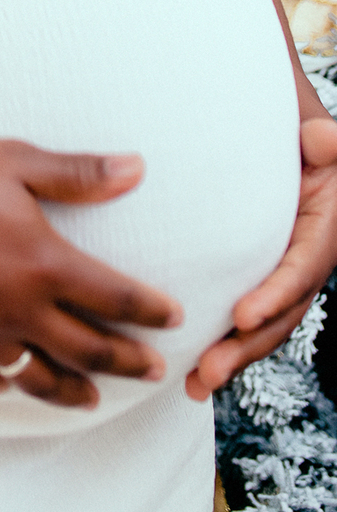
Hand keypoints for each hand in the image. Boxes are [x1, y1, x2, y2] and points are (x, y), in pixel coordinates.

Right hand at [0, 13, 178, 407]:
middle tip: (153, 369)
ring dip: (75, 387)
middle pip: (90, 348)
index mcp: (46, 263)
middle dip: (127, 360)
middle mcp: (20, 309)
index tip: (173, 316)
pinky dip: (5, 384)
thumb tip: (135, 168)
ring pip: (41, 376)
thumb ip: (79, 171)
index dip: (149, 309)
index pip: (115, 297)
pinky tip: (12, 382)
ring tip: (95, 395)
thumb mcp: (15, 159)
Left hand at [187, 111, 336, 400]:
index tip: (242, 316)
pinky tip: (189, 374)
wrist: (273, 132)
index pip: (302, 268)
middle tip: (208, 371)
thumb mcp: (310, 129)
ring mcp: (281, 274)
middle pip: (281, 313)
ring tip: (195, 385)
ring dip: (231, 358)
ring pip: (262, 327)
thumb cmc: (288, 126)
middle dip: (247, 347)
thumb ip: (324, 140)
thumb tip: (323, 139)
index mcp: (324, 228)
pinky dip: (221, 344)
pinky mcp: (255, 279)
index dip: (275, 295)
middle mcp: (306, 259)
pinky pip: (241, 318)